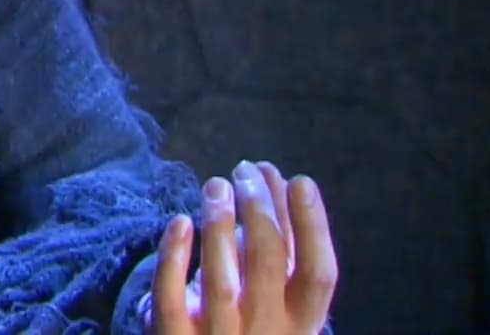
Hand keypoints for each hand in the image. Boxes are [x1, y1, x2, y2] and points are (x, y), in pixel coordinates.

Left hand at [141, 159, 337, 333]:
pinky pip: (170, 298)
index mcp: (301, 322)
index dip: (312, 226)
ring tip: (216, 184)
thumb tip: (279, 181)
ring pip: (218, 282)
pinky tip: (180, 221)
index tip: (299, 180)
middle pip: (267, 265)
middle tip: (245, 170)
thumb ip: (279, 245)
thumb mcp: (274, 292)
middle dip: (259, 209)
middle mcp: (264, 332)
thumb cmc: (246, 319)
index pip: (319, 274)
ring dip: (218, 225)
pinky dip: (174, 257)